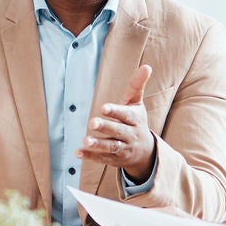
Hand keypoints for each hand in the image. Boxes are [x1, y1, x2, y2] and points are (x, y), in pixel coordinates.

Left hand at [78, 65, 156, 179]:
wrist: (146, 152)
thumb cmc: (136, 122)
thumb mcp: (137, 103)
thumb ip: (137, 86)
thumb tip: (147, 66)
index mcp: (135, 120)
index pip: (126, 115)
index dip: (116, 111)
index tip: (104, 107)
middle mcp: (130, 135)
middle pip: (118, 131)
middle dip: (106, 127)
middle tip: (92, 122)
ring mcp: (123, 149)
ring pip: (111, 147)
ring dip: (98, 144)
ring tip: (85, 140)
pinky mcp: (115, 160)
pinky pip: (102, 159)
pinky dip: (90, 156)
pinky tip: (78, 152)